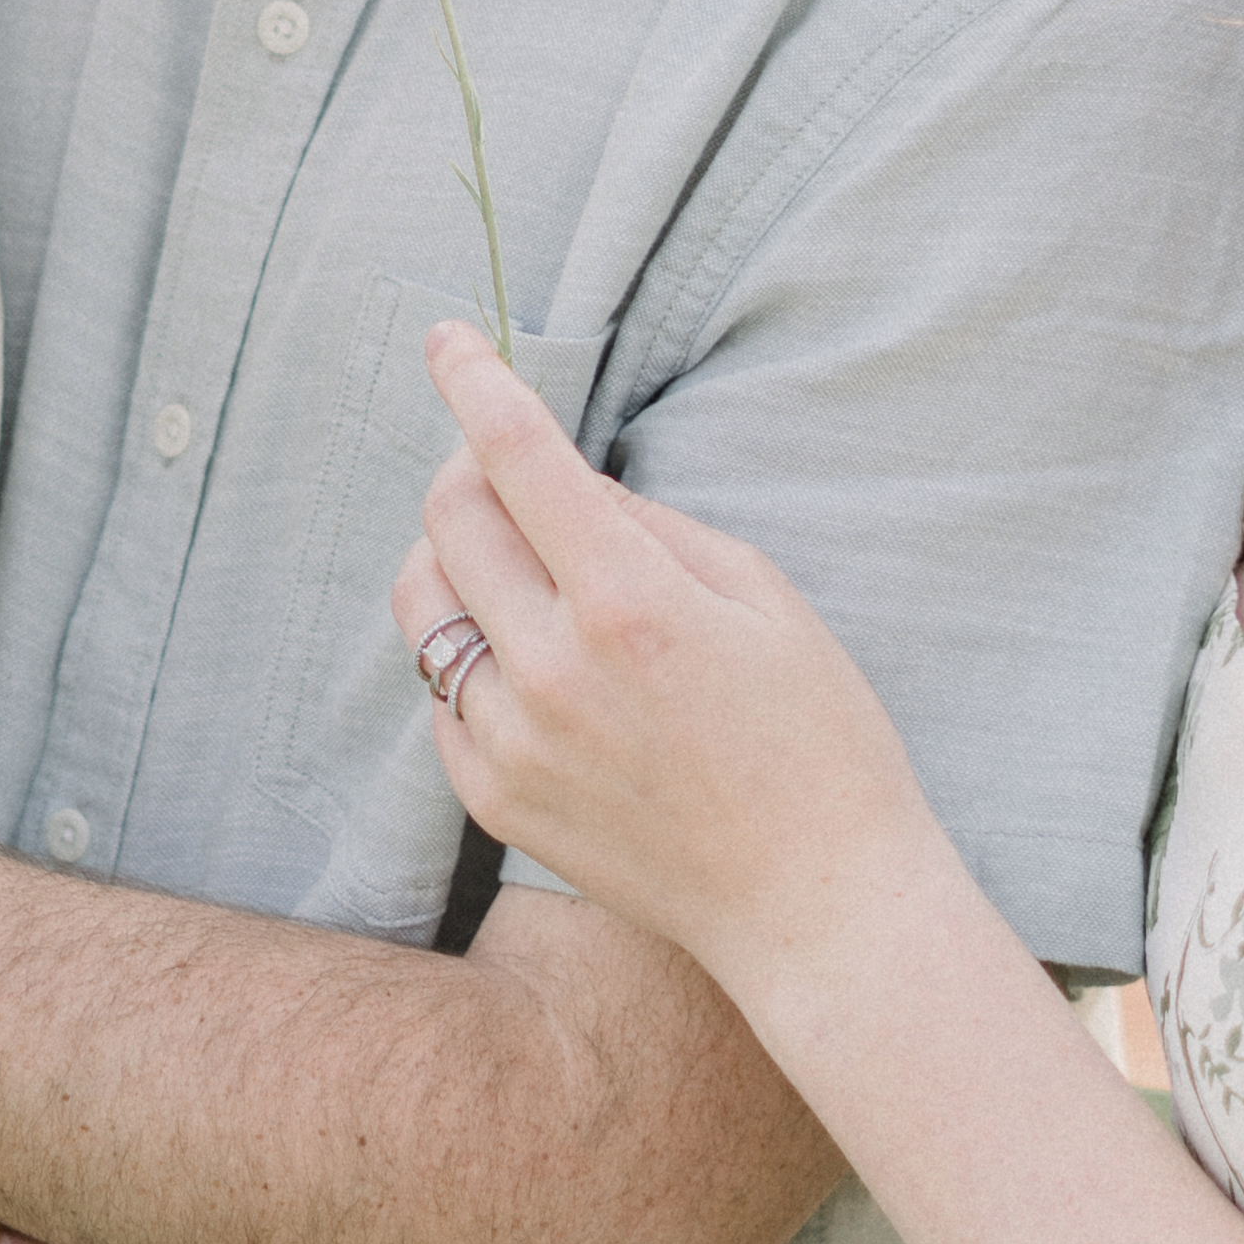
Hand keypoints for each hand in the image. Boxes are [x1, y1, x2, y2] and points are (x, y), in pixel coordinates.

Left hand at [393, 318, 943, 995]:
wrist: (817, 905)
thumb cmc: (818, 737)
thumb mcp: (761, 595)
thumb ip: (648, 525)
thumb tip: (559, 479)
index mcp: (629, 603)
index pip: (515, 457)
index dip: (472, 382)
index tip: (446, 339)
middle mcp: (552, 670)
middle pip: (448, 520)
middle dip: (467, 469)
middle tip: (505, 466)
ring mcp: (513, 742)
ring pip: (424, 606)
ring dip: (457, 560)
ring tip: (521, 566)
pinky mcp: (493, 798)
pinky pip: (442, 692)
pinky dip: (472, 652)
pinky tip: (539, 662)